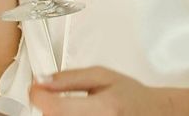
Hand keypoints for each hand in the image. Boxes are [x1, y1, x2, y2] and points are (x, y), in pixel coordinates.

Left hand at [29, 67, 167, 115]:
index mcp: (104, 108)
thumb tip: (42, 80)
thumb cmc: (131, 96)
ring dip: (56, 115)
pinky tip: (75, 115)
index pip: (54, 107)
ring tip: (70, 108)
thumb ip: (70, 77)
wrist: (153, 114)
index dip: (38, 96)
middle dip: (48, 108)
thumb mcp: (103, 76)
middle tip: (53, 99)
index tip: (35, 89)